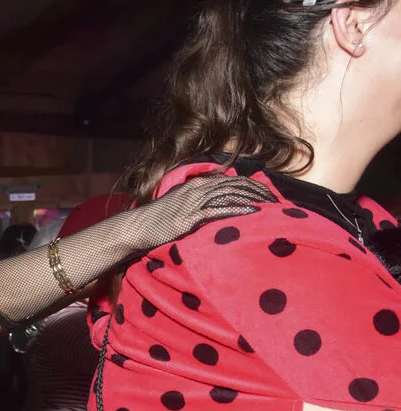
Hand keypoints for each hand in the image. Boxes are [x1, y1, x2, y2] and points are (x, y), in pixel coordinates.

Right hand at [128, 173, 276, 250]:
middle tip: (277, 202)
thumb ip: (200, 202)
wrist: (136, 228)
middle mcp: (197, 189)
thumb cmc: (158, 220)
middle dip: (259, 192)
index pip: (233, 179)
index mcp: (197, 184)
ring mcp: (193, 202)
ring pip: (230, 194)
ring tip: (271, 207)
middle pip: (236, 185)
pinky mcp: (189, 217)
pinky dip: (237, 210)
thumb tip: (219, 206)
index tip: (269, 195)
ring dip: (253, 200)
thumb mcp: (181, 205)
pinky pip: (218, 211)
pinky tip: (251, 213)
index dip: (254, 185)